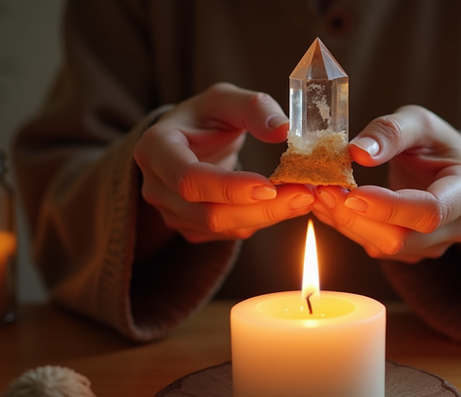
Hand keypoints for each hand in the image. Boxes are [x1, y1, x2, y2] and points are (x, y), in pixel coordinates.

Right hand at [134, 83, 314, 247]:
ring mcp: (171, 212)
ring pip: (222, 228)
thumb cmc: (204, 117)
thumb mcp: (225, 99)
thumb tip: (283, 130)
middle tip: (305, 194)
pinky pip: (229, 233)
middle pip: (209, 213)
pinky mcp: (190, 228)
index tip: (270, 186)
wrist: (187, 141)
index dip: (229, 187)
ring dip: (268, 216)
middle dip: (261, 209)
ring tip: (304, 196)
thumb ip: (253, 107)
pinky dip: (261, 220)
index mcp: (156, 148)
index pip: (188, 179)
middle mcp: (157, 186)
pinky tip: (284, 203)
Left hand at [312, 105, 460, 262]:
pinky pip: (376, 247)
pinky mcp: (413, 252)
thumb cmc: (436, 142)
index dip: (389, 207)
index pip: (430, 211)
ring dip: (347, 224)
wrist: (448, 168)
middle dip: (357, 218)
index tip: (353, 194)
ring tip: (322, 194)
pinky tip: (333, 205)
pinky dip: (350, 227)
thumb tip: (358, 152)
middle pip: (402, 239)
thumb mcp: (419, 121)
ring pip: (384, 248)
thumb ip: (391, 131)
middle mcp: (458, 226)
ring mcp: (435, 245)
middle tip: (323, 190)